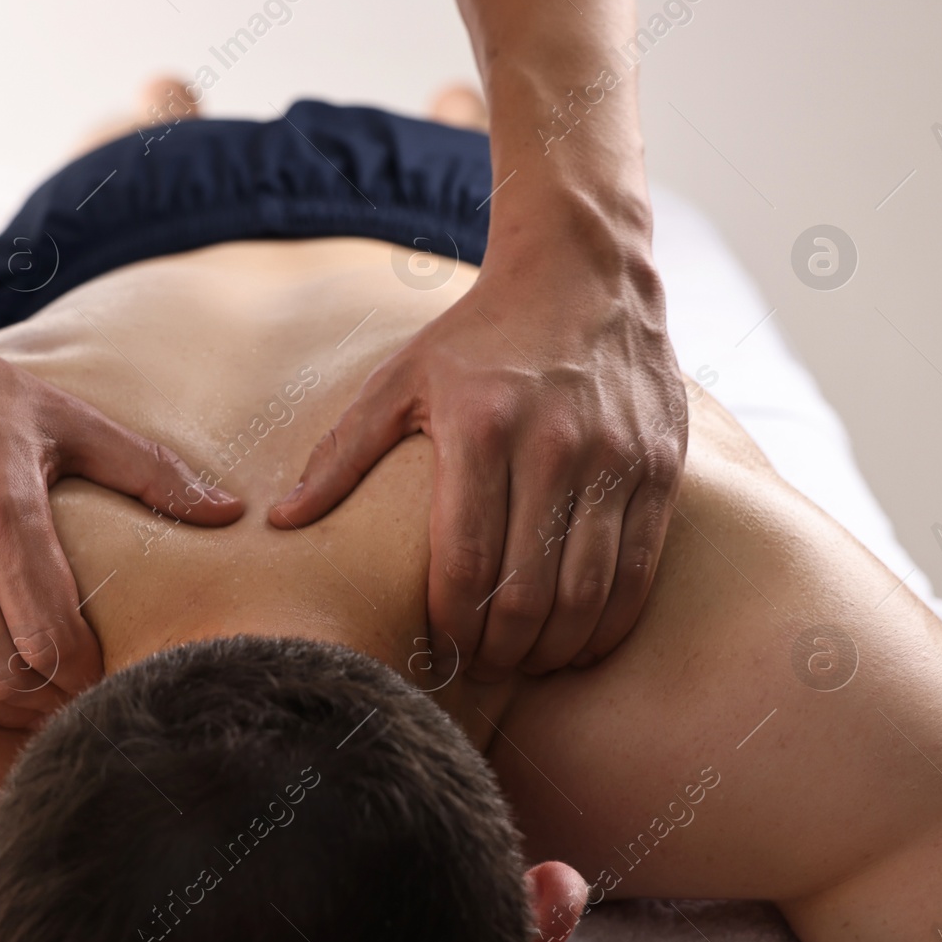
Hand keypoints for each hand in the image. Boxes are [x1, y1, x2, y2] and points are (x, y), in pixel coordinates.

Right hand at [0, 313, 242, 775]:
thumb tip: (232, 511)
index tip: (105, 685)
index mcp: (3, 508)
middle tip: (72, 715)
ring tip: (29, 722)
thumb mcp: (66, 418)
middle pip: (1, 670)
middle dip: (47, 706)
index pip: (53, 632)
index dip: (86, 676)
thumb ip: (150, 470)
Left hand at [271, 207, 685, 677]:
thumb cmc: (478, 334)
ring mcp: (615, 458)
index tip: (437, 652)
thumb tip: (282, 521)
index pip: (464, 563)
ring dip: (554, 648)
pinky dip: (610, 621)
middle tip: (479, 670)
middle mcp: (556, 445)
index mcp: (481, 429)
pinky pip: (640, 567)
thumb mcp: (400, 380)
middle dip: (499, 651)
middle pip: (527, 591)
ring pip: (589, 592)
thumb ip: (340, 454)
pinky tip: (581, 641)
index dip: (450, 626)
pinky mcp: (660, 465)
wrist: (583, 272)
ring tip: (526, 663)